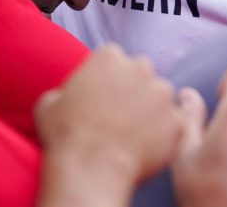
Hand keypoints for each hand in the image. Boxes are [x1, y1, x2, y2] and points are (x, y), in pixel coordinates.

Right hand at [36, 45, 181, 205]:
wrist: (90, 169)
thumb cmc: (65, 136)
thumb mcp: (48, 104)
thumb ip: (65, 89)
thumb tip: (67, 94)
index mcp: (110, 57)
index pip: (114, 60)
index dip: (107, 79)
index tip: (101, 98)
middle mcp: (141, 68)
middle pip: (141, 74)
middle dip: (132, 90)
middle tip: (118, 116)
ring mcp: (163, 93)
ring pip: (160, 97)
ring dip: (152, 110)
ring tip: (132, 135)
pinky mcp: (177, 119)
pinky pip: (175, 123)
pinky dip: (166, 134)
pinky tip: (148, 147)